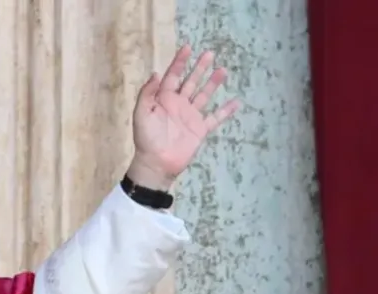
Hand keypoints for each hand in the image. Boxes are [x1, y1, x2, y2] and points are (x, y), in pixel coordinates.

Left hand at [128, 44, 240, 189]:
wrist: (157, 163)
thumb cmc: (146, 139)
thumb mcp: (141, 114)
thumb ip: (147, 94)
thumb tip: (156, 73)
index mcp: (163, 99)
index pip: (173, 76)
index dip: (179, 62)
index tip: (188, 47)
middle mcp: (178, 105)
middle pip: (191, 82)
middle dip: (199, 68)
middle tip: (210, 53)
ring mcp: (190, 116)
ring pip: (204, 95)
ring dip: (213, 83)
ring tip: (223, 70)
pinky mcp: (200, 129)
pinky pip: (215, 117)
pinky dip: (226, 110)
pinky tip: (236, 102)